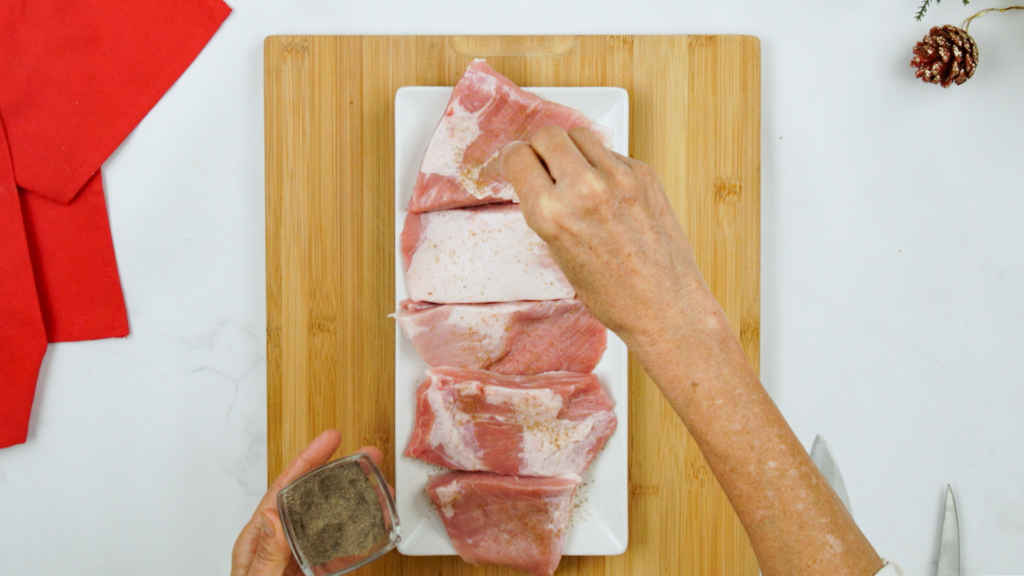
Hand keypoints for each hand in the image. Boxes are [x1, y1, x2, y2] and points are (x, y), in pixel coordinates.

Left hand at [230, 430, 386, 575]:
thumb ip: (265, 557)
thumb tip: (271, 516)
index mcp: (258, 542)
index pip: (284, 491)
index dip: (308, 461)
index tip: (330, 439)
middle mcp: (279, 547)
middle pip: (312, 499)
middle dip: (340, 475)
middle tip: (368, 456)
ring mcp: (298, 563)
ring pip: (330, 523)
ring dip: (356, 504)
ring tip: (380, 490)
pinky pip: (339, 553)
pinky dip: (359, 539)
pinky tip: (375, 530)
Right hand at [500, 126, 712, 348]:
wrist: (665, 304)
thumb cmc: (613, 294)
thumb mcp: (558, 254)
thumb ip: (545, 210)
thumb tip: (538, 177)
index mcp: (551, 213)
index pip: (518, 155)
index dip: (516, 159)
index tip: (520, 163)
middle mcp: (583, 188)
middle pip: (548, 135)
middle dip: (542, 149)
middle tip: (547, 166)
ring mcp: (617, 176)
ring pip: (580, 135)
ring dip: (573, 150)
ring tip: (577, 175)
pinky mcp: (643, 173)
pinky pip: (611, 153)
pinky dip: (603, 165)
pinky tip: (607, 191)